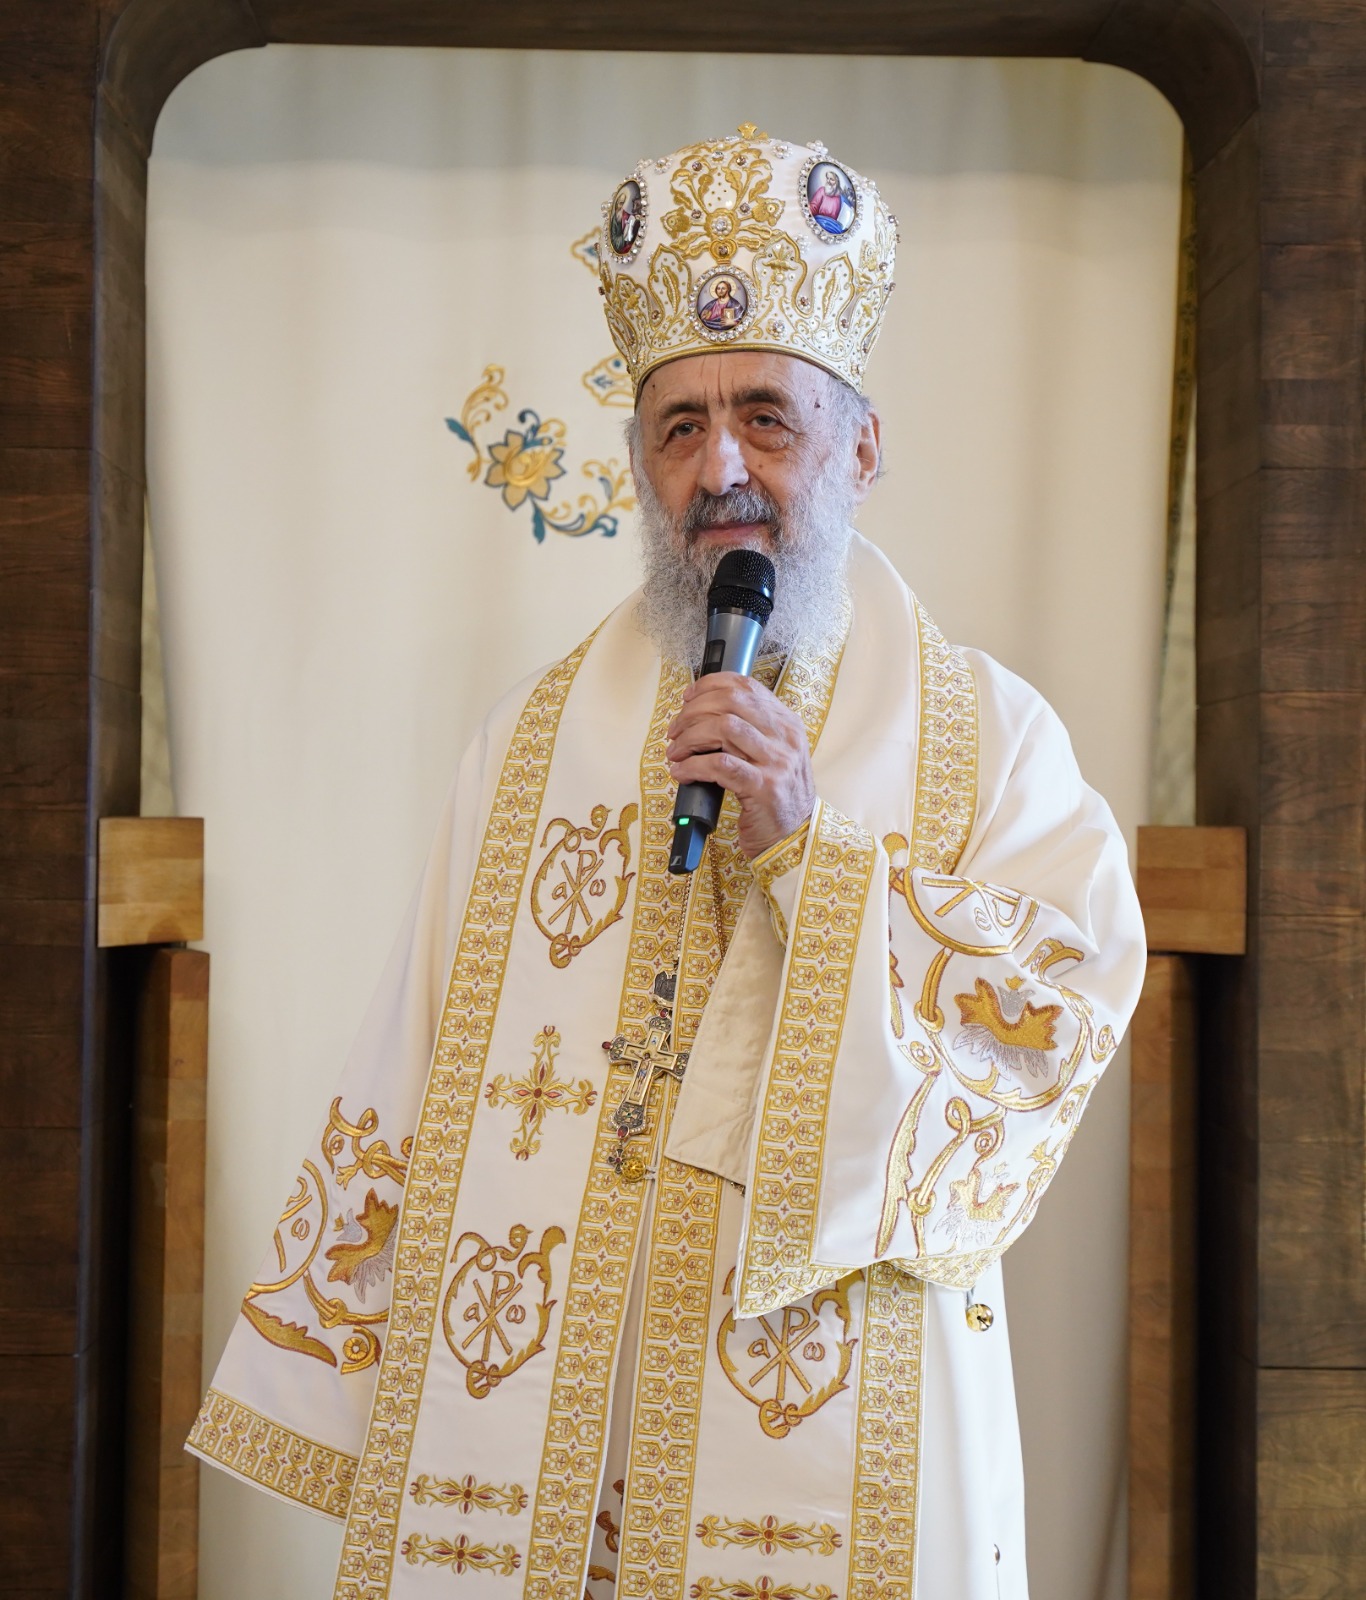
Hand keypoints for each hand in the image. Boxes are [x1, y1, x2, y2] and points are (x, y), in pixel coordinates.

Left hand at [665, 672, 815, 858]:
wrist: (794, 838)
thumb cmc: (776, 797)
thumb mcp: (771, 756)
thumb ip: (748, 732)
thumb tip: (701, 714)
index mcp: (786, 724)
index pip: (746, 686)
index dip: (709, 686)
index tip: (688, 699)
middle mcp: (785, 738)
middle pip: (731, 702)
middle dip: (693, 712)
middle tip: (676, 731)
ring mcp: (776, 762)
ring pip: (723, 728)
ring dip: (690, 737)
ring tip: (677, 752)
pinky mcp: (763, 788)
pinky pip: (719, 765)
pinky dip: (693, 766)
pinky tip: (682, 772)